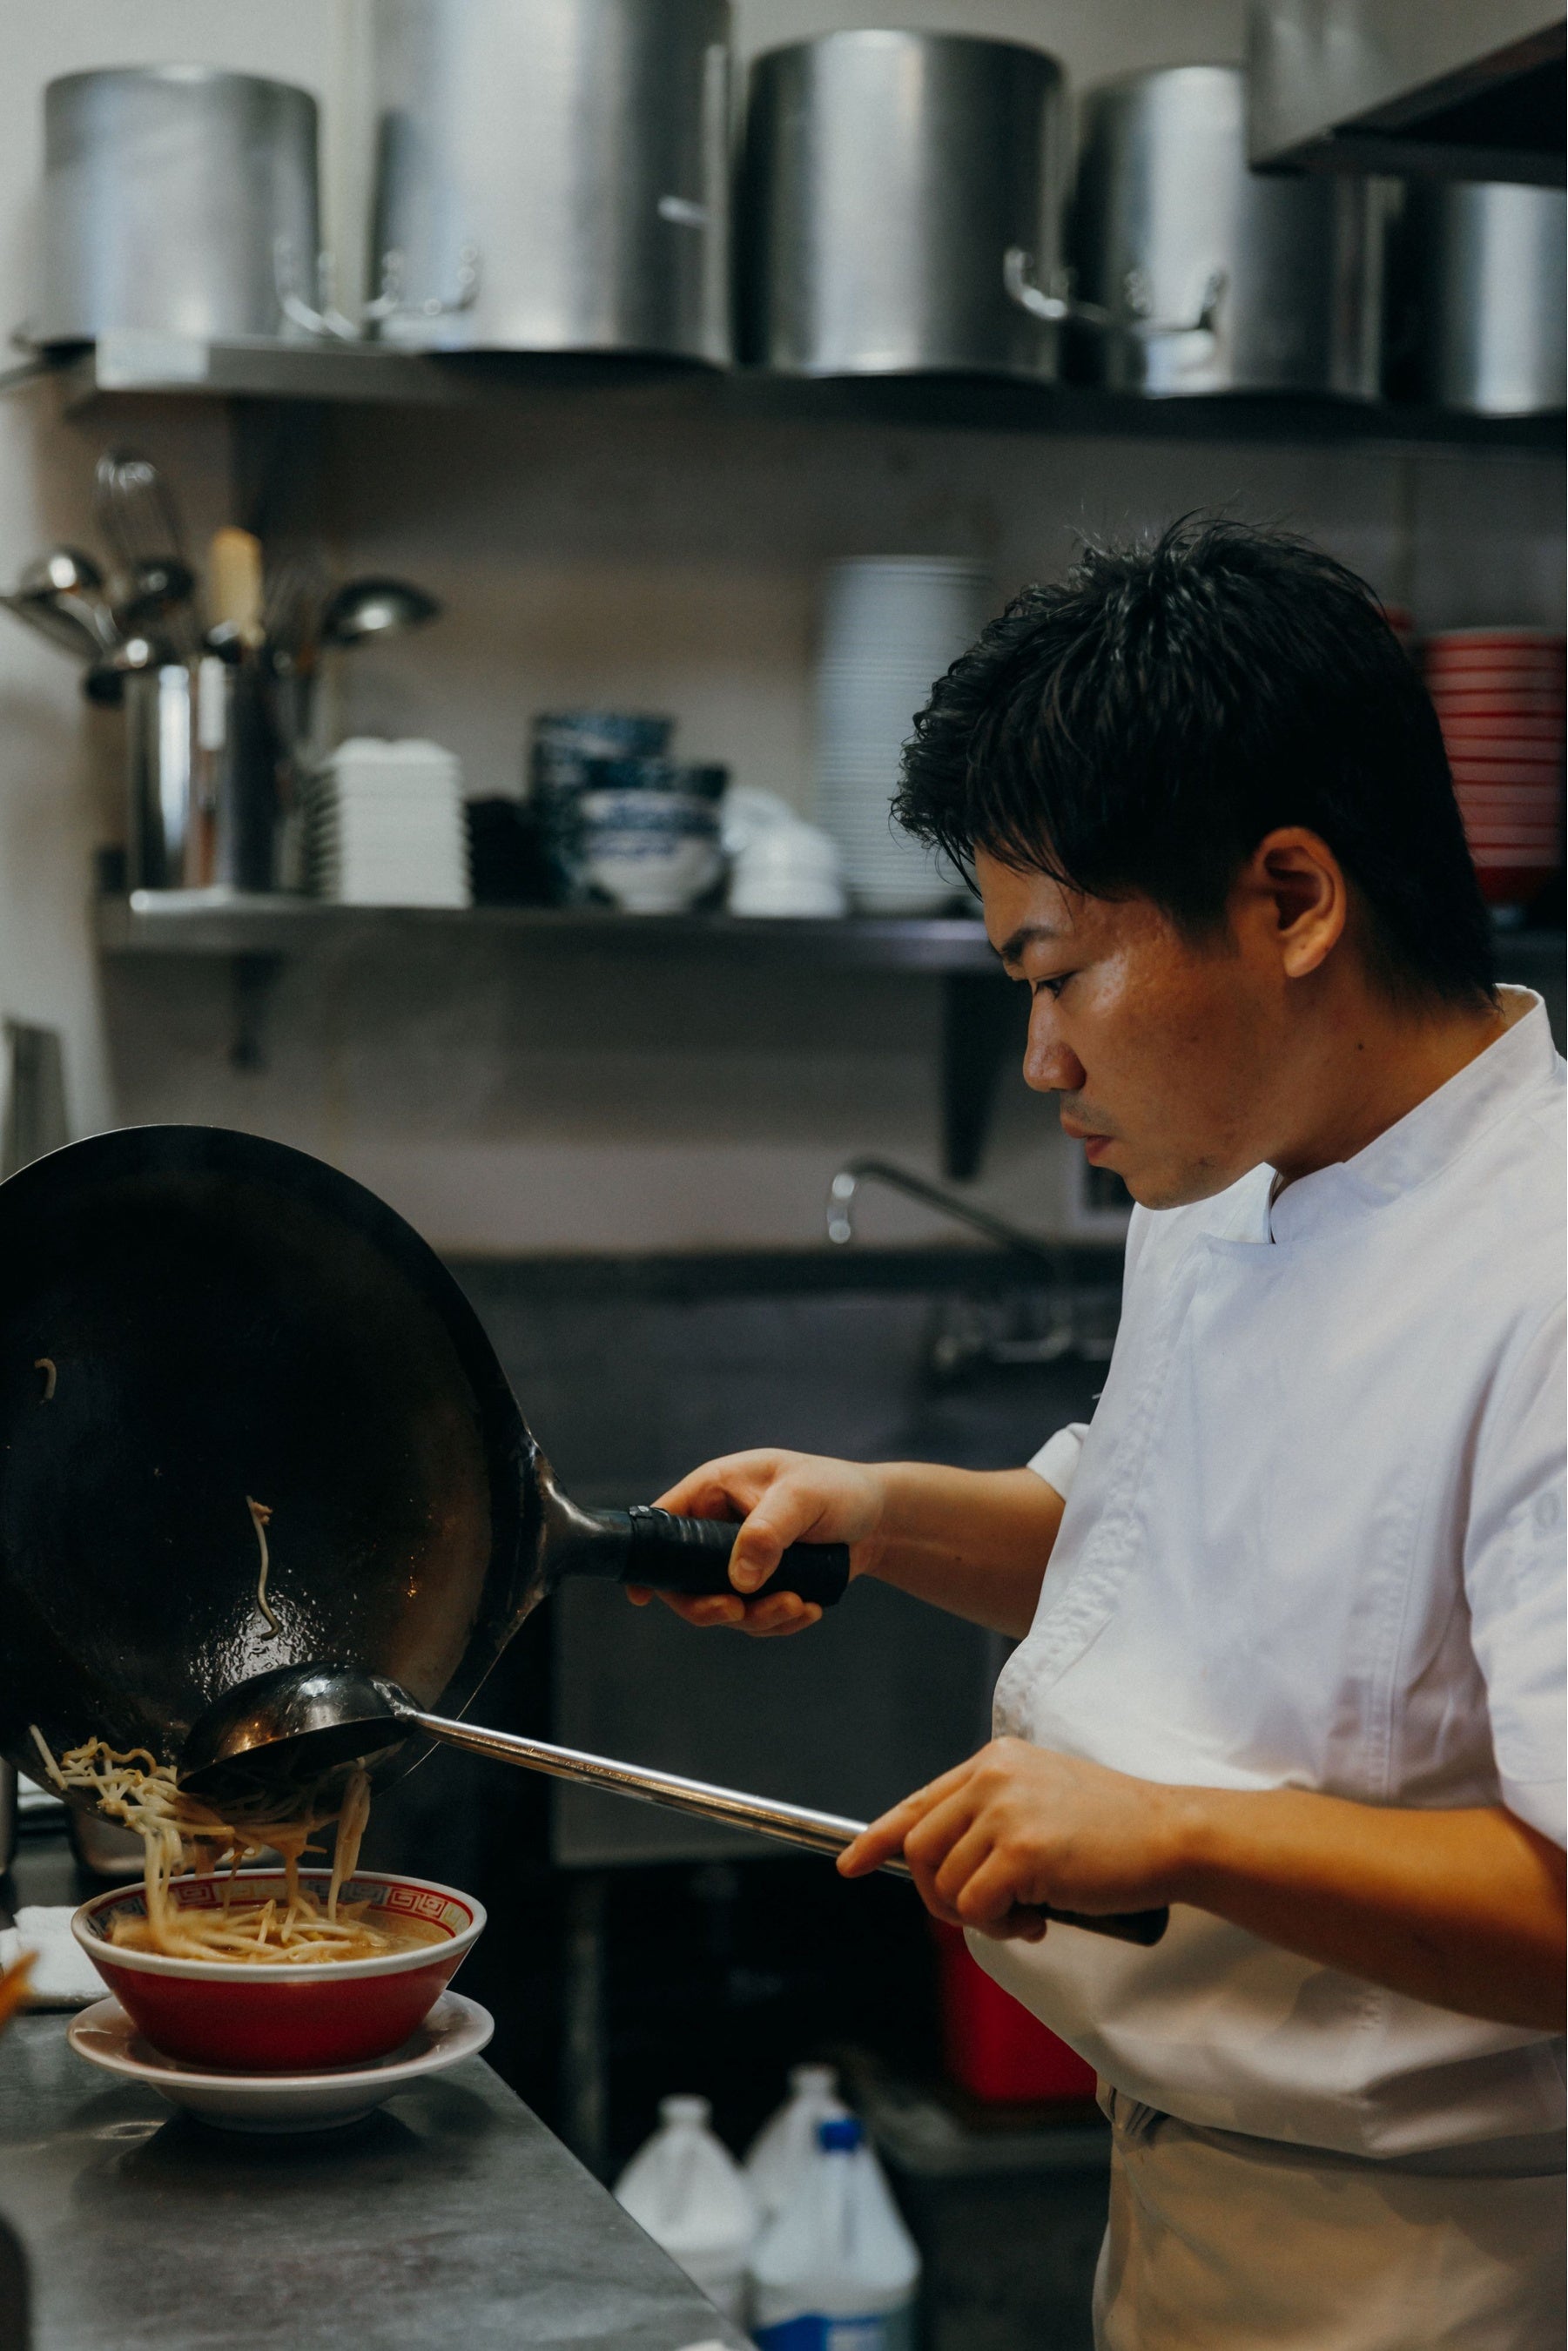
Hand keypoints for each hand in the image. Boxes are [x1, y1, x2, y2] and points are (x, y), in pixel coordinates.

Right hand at [625, 1448, 885, 1637]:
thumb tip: (738, 1581)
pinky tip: (809, 1610)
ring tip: (800, 1606)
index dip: (646, 1560)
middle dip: (711, 1605)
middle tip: (740, 1611)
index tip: (643, 1597)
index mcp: (713, 1492)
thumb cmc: (837, 1491)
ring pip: (721, 1606)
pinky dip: (776, 1623)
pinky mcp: (760, 1586)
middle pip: (683, 1581)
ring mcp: (736, 1561)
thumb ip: (768, 1532)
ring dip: (757, 1617)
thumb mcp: (803, 1499)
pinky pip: (752, 1618)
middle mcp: (716, 1529)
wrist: (879, 1518)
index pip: (662, 1525)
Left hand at [837, 1737, 1180, 1939]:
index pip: (919, 1802)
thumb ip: (992, 1820)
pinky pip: (974, 1909)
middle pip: (920, 1850)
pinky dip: (1000, 1928)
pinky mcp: (1022, 1851)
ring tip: (1025, 1913)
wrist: (1172, 1835)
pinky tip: (1037, 1920)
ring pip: (945, 1885)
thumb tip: (945, 1869)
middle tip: (988, 1913)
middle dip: (940, 1896)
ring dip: (979, 1916)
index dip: (877, 1838)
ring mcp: (1005, 1811)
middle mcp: (992, 1777)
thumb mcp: (1042, 1801)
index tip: (850, 1864)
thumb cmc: (1115, 1830)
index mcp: (995, 1760)